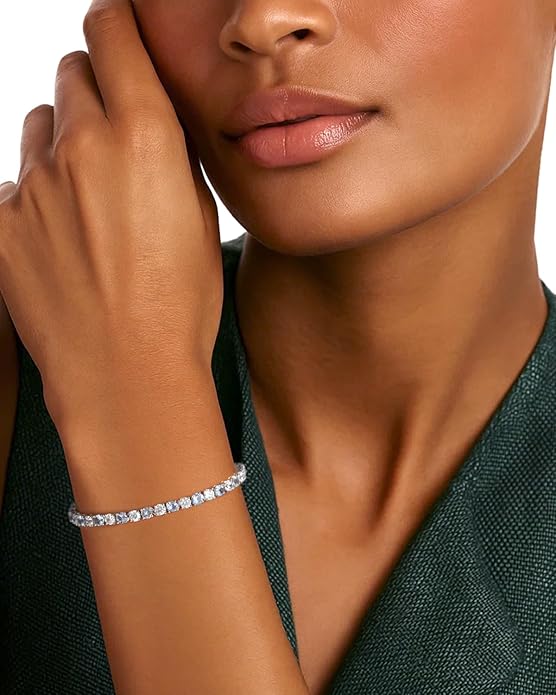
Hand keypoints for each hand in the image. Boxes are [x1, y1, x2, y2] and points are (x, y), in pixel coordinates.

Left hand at [0, 0, 220, 426]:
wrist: (125, 372)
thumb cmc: (179, 305)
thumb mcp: (199, 217)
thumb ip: (170, 155)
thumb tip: (152, 123)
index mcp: (142, 136)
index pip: (111, 29)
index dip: (117, 26)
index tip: (121, 38)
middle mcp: (80, 146)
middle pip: (72, 72)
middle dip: (95, 91)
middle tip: (116, 138)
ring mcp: (31, 186)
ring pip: (40, 128)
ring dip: (63, 142)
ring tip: (90, 198)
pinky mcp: (0, 225)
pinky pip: (16, 185)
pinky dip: (38, 197)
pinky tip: (65, 240)